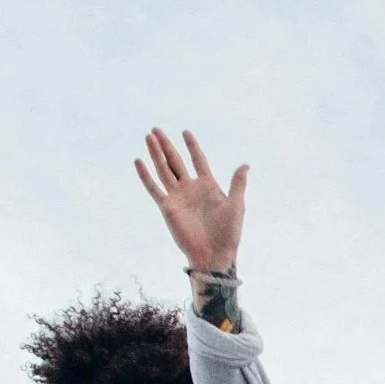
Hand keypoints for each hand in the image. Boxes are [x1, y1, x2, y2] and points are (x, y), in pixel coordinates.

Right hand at [137, 127, 248, 274]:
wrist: (214, 254)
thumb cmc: (228, 233)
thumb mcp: (236, 205)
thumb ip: (237, 183)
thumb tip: (245, 165)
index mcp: (208, 186)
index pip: (198, 160)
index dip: (192, 146)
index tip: (185, 132)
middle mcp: (190, 189)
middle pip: (176, 161)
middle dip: (166, 145)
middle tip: (156, 130)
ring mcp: (178, 197)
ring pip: (164, 170)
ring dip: (156, 154)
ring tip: (148, 137)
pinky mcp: (168, 207)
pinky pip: (154, 188)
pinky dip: (146, 175)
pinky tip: (139, 161)